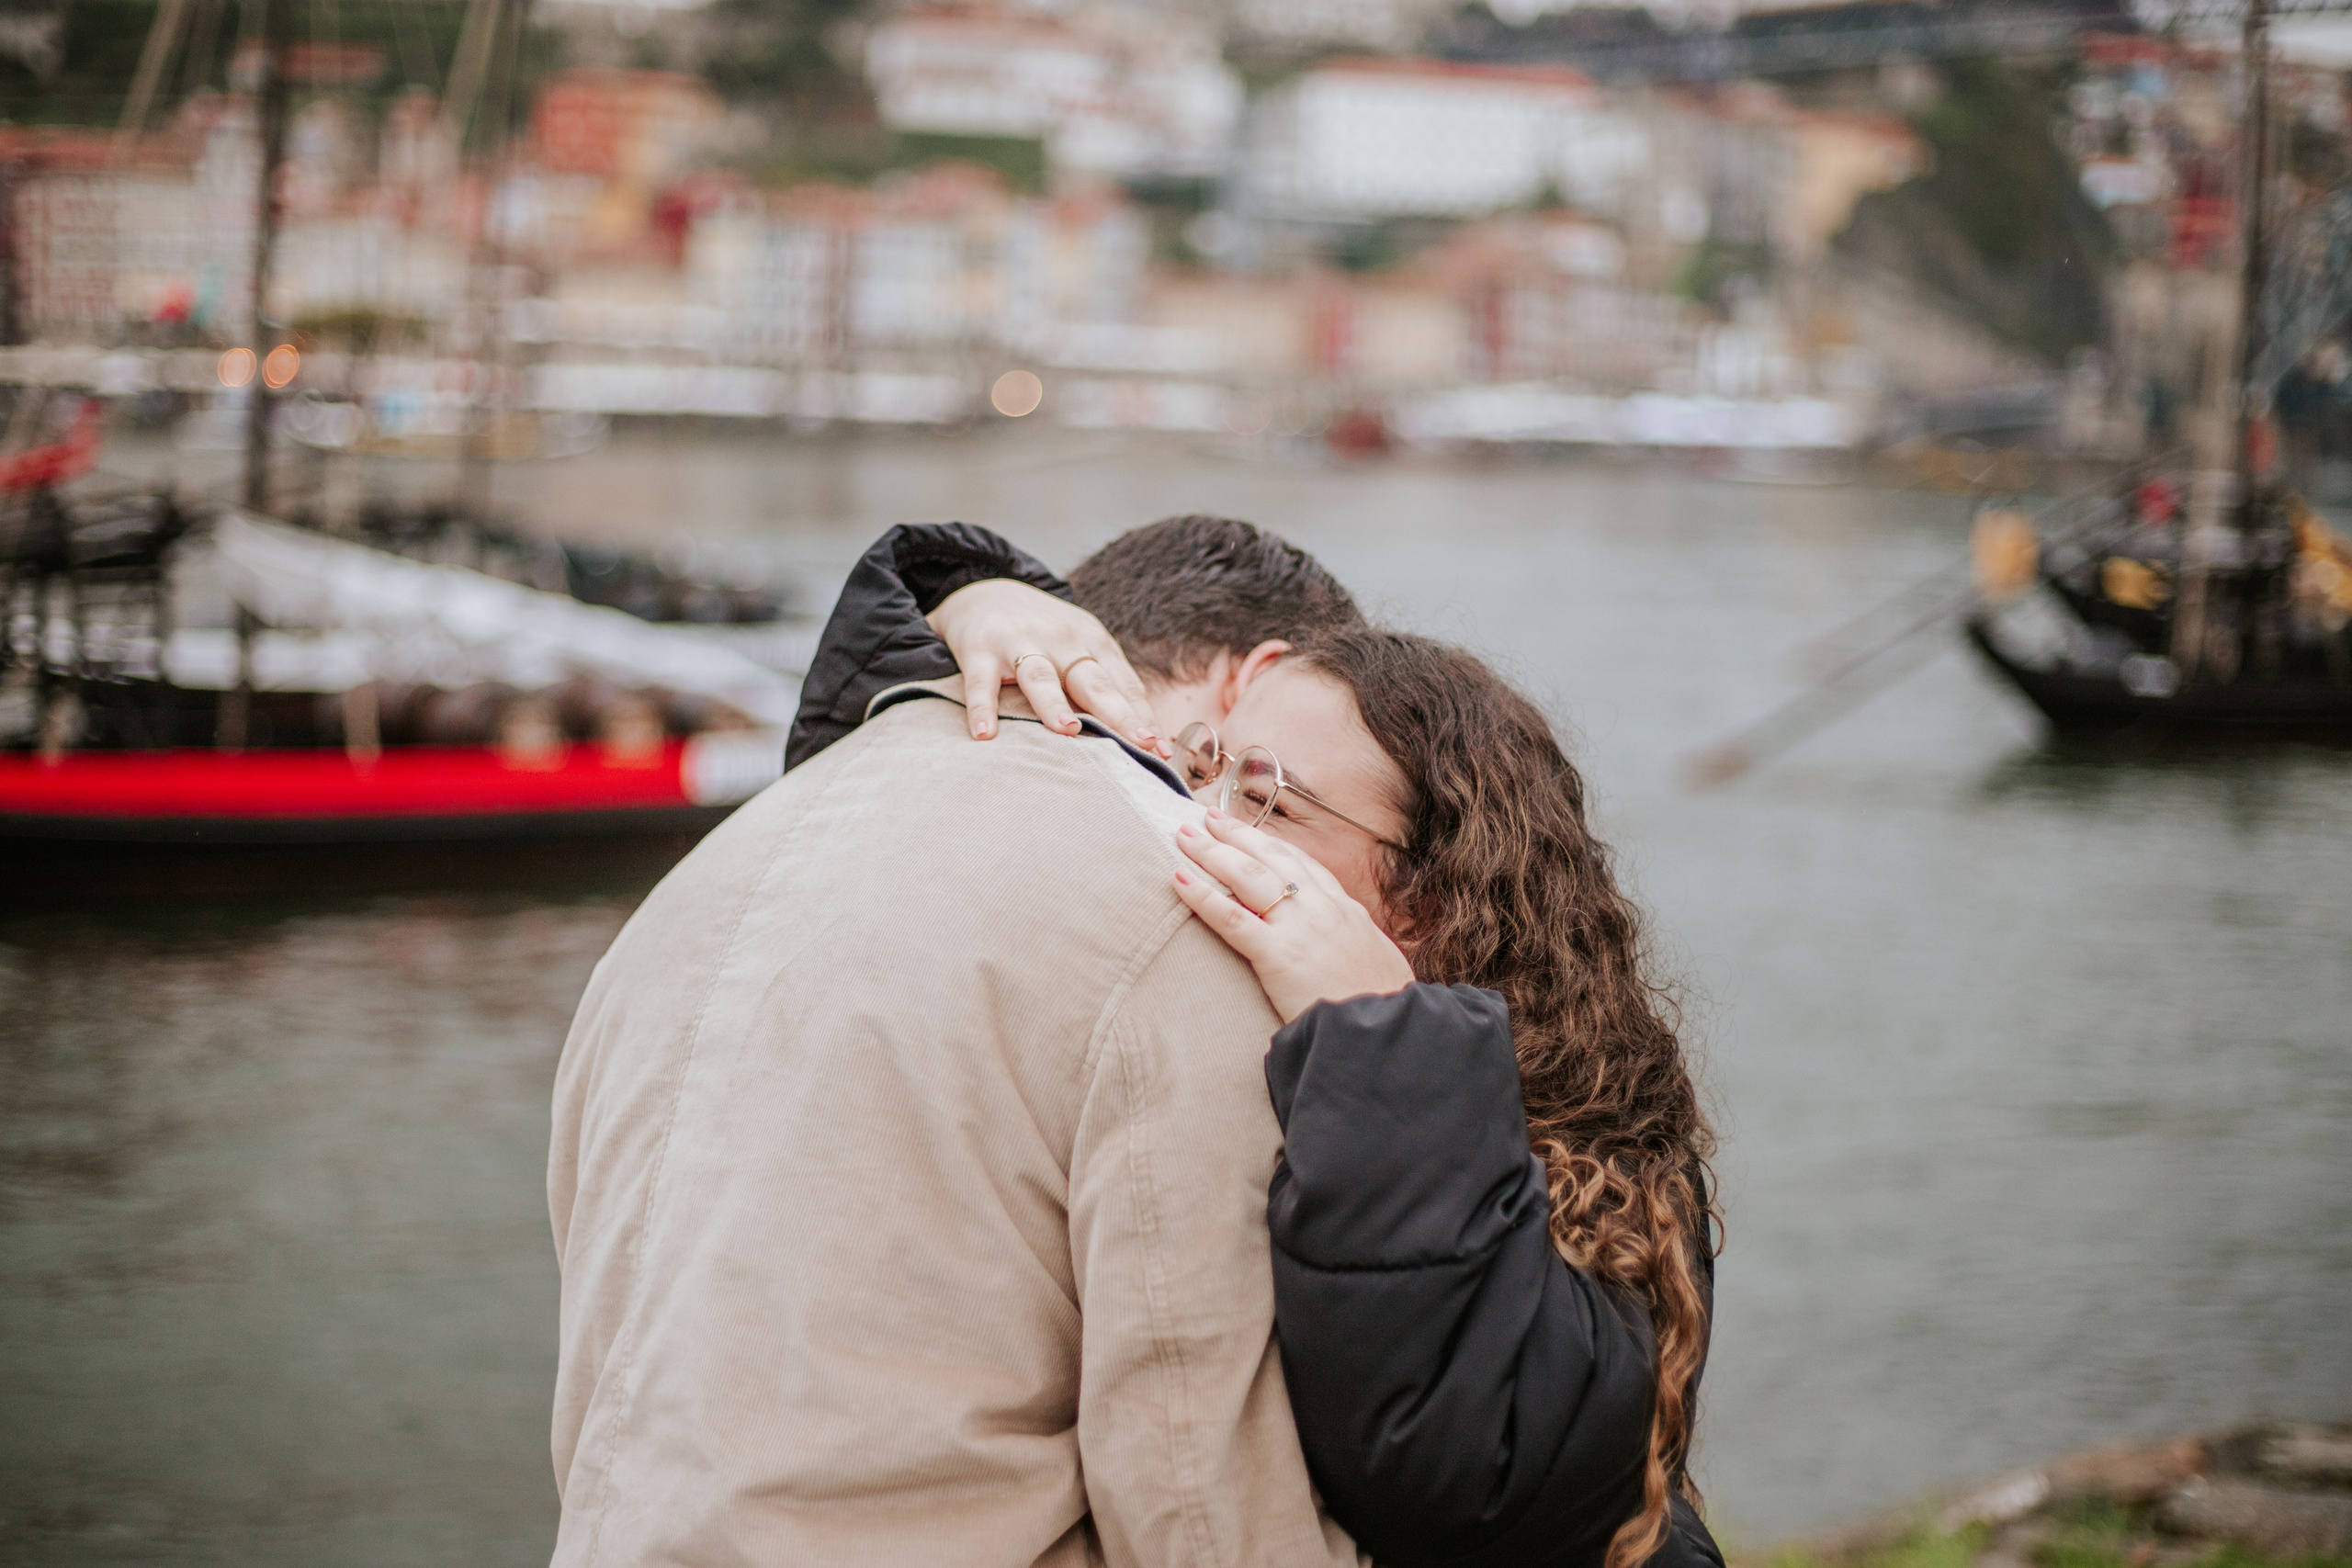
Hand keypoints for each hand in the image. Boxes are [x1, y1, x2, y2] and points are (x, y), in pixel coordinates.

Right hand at [927, 579, 1167, 754]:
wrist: (986, 591)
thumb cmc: (1044, 634)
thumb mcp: (1081, 647)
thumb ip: (1108, 684)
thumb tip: (1148, 734)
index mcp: (1092, 642)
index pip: (1123, 685)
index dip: (1144, 718)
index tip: (1162, 751)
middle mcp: (1061, 641)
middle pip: (1092, 681)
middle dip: (1119, 713)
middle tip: (1141, 743)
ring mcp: (1020, 644)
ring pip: (1040, 677)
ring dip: (1053, 704)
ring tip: (1067, 730)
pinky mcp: (980, 651)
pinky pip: (982, 683)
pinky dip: (982, 708)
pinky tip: (984, 735)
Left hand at [1171, 810, 1415, 1024]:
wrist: (1384, 1033)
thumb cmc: (1382, 1007)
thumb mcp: (1376, 961)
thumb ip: (1353, 946)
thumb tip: (1344, 945)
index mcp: (1346, 911)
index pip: (1303, 865)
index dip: (1271, 845)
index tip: (1247, 831)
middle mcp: (1323, 909)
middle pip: (1272, 859)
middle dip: (1237, 835)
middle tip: (1208, 817)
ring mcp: (1300, 928)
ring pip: (1249, 877)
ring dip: (1212, 852)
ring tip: (1184, 837)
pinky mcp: (1278, 955)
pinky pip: (1232, 918)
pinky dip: (1202, 895)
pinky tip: (1179, 880)